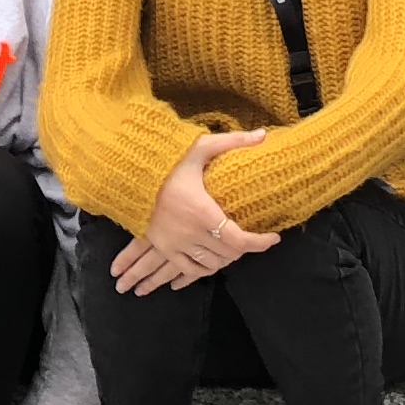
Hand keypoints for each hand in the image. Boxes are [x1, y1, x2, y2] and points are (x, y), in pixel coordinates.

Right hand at [112, 129, 276, 292]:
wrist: (131, 176)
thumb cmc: (169, 162)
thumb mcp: (200, 148)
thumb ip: (233, 141)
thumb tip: (263, 134)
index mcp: (203, 211)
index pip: (238, 239)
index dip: (259, 243)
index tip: (274, 238)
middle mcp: (191, 233)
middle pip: (228, 254)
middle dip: (244, 248)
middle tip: (252, 238)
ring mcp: (176, 244)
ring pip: (211, 265)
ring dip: (225, 259)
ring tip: (233, 249)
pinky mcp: (165, 248)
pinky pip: (189, 270)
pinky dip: (204, 270)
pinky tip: (211, 263)